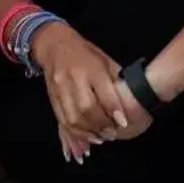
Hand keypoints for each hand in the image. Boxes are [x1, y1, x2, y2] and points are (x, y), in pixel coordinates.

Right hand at [31, 22, 139, 150]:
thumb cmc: (85, 53)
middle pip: (87, 108)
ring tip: (100, 137)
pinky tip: (86, 136)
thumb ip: (115, 79)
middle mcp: (74, 77)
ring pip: (73, 117)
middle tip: (112, 133)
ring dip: (88, 132)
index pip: (103, 92)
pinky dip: (76, 132)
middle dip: (101, 125)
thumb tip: (131, 99)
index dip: (114, 110)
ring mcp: (60, 88)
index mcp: (91, 67)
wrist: (55, 44)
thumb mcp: (104, 59)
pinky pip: (63, 119)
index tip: (123, 123)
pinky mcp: (52, 97)